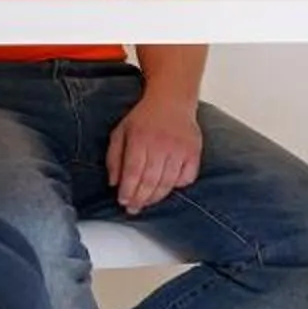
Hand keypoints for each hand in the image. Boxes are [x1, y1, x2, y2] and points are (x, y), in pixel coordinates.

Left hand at [106, 96, 202, 215]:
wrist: (172, 100)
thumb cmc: (144, 118)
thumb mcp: (121, 132)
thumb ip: (114, 157)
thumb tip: (113, 182)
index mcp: (140, 138)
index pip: (133, 171)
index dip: (128, 190)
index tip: (123, 200)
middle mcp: (160, 144)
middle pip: (150, 180)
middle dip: (140, 198)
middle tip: (133, 208)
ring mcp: (179, 148)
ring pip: (168, 182)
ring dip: (156, 197)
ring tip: (147, 202)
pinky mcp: (194, 151)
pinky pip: (187, 177)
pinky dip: (177, 186)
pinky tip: (167, 186)